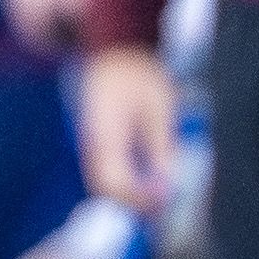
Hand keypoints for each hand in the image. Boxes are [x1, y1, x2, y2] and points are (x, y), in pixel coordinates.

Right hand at [76, 47, 179, 215]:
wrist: (114, 54)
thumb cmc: (138, 75)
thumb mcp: (160, 109)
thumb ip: (162, 148)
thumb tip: (168, 183)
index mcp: (105, 135)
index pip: (115, 182)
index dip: (139, 197)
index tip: (165, 199)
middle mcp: (92, 144)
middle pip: (105, 189)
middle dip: (133, 202)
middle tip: (164, 204)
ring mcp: (91, 144)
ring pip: (104, 183)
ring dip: (129, 194)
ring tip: (159, 196)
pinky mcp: (96, 143)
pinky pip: (107, 171)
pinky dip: (125, 182)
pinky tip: (147, 180)